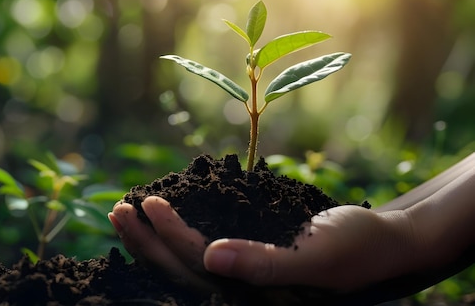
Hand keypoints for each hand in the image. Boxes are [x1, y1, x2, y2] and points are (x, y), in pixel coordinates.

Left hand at [109, 196, 420, 294]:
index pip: (198, 270)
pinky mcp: (247, 260)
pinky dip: (178, 233)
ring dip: (153, 239)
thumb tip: (210, 258)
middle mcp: (241, 294)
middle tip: (116, 207)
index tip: (146, 202)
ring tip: (126, 210)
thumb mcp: (317, 256)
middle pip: (181, 271)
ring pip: (186, 262)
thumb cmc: (355, 247)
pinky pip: (203, 249)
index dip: (169, 238)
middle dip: (146, 241)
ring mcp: (242, 278)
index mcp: (254, 299)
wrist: (382, 240)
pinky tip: (161, 217)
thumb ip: (265, 264)